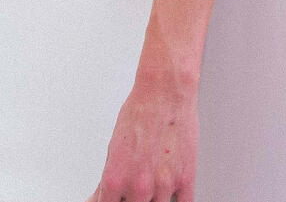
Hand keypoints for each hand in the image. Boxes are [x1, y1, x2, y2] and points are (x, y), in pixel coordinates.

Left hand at [88, 77, 197, 201]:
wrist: (165, 93)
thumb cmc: (140, 113)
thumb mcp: (113, 149)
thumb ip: (109, 181)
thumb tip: (100, 197)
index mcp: (115, 180)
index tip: (115, 200)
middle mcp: (138, 186)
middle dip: (131, 200)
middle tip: (133, 190)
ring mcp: (163, 185)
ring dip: (153, 201)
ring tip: (151, 188)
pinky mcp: (185, 179)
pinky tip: (169, 196)